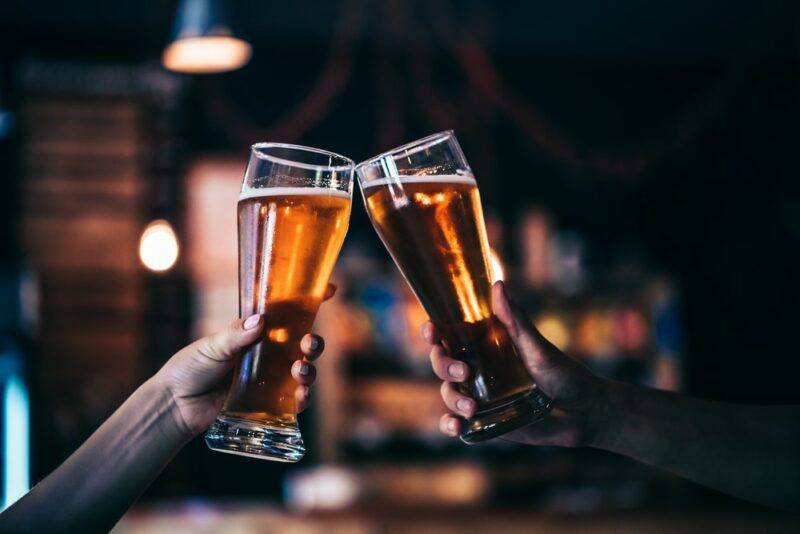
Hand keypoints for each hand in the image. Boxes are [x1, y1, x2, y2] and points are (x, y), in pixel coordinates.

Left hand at [154, 284, 335, 438]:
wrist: (175, 405)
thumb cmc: (189, 369)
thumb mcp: (211, 346)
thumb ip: (235, 335)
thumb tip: (259, 320)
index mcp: (255, 333)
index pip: (287, 314)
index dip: (310, 301)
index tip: (330, 289)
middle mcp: (267, 354)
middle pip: (302, 345)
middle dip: (314, 342)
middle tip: (309, 344)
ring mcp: (269, 379)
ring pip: (302, 371)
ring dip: (309, 370)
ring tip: (299, 371)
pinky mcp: (267, 403)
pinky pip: (292, 401)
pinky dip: (302, 398)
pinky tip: (301, 396)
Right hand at [425, 280, 605, 447]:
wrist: (584, 414)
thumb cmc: (566, 374)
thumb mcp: (539, 348)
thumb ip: (516, 321)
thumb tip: (498, 285)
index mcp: (487, 345)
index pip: (450, 335)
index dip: (434, 333)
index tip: (433, 332)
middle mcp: (479, 368)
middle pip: (441, 362)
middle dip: (443, 365)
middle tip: (464, 372)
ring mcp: (481, 395)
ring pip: (448, 392)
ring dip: (452, 398)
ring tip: (472, 407)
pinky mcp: (486, 421)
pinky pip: (458, 423)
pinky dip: (450, 425)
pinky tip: (457, 426)